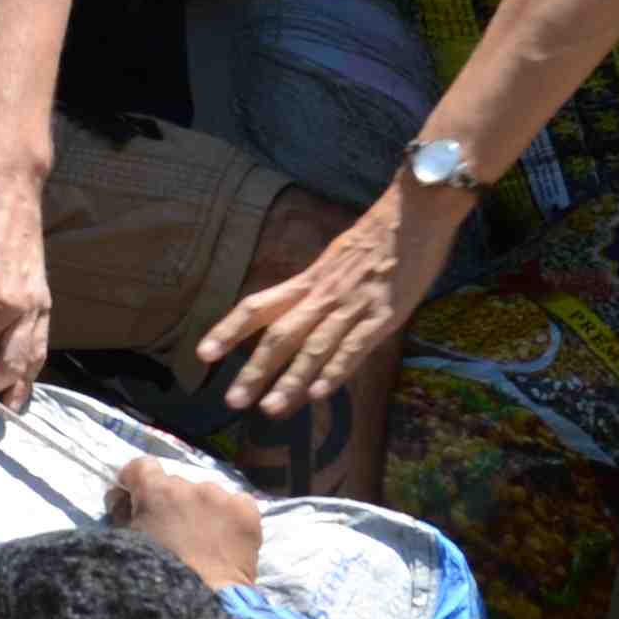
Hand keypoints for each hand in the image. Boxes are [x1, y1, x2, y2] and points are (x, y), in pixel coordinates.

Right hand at [109, 456, 264, 589]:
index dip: (136, 481)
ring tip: (202, 543)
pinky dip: (229, 518)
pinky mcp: (247, 512)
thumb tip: (121, 497)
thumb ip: (121, 514)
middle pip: (176, 485)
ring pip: (207, 495)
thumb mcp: (125, 546)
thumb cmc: (154, 580)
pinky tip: (225, 542)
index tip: (136, 497)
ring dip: (201, 511)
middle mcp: (191, 486)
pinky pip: (235, 505)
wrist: (201, 606)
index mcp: (156, 491)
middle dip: (171, 503)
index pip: (141, 467)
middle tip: (171, 533)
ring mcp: (222, 497)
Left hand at [196, 182, 462, 418]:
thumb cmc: (378, 235)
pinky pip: (356, 345)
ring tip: (270, 408)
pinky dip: (337, 368)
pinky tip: (320, 392)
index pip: (258, 306)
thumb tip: (302, 321)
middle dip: (256, 369)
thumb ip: (318, 291)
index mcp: (309, 281)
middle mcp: (323, 294)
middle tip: (232, 401)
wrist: (414, 210)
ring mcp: (353, 305)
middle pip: (281, 334)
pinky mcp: (384, 314)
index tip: (204, 355)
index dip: (229, 330)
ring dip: (291, 379)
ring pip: (315, 346)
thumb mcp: (336, 260)